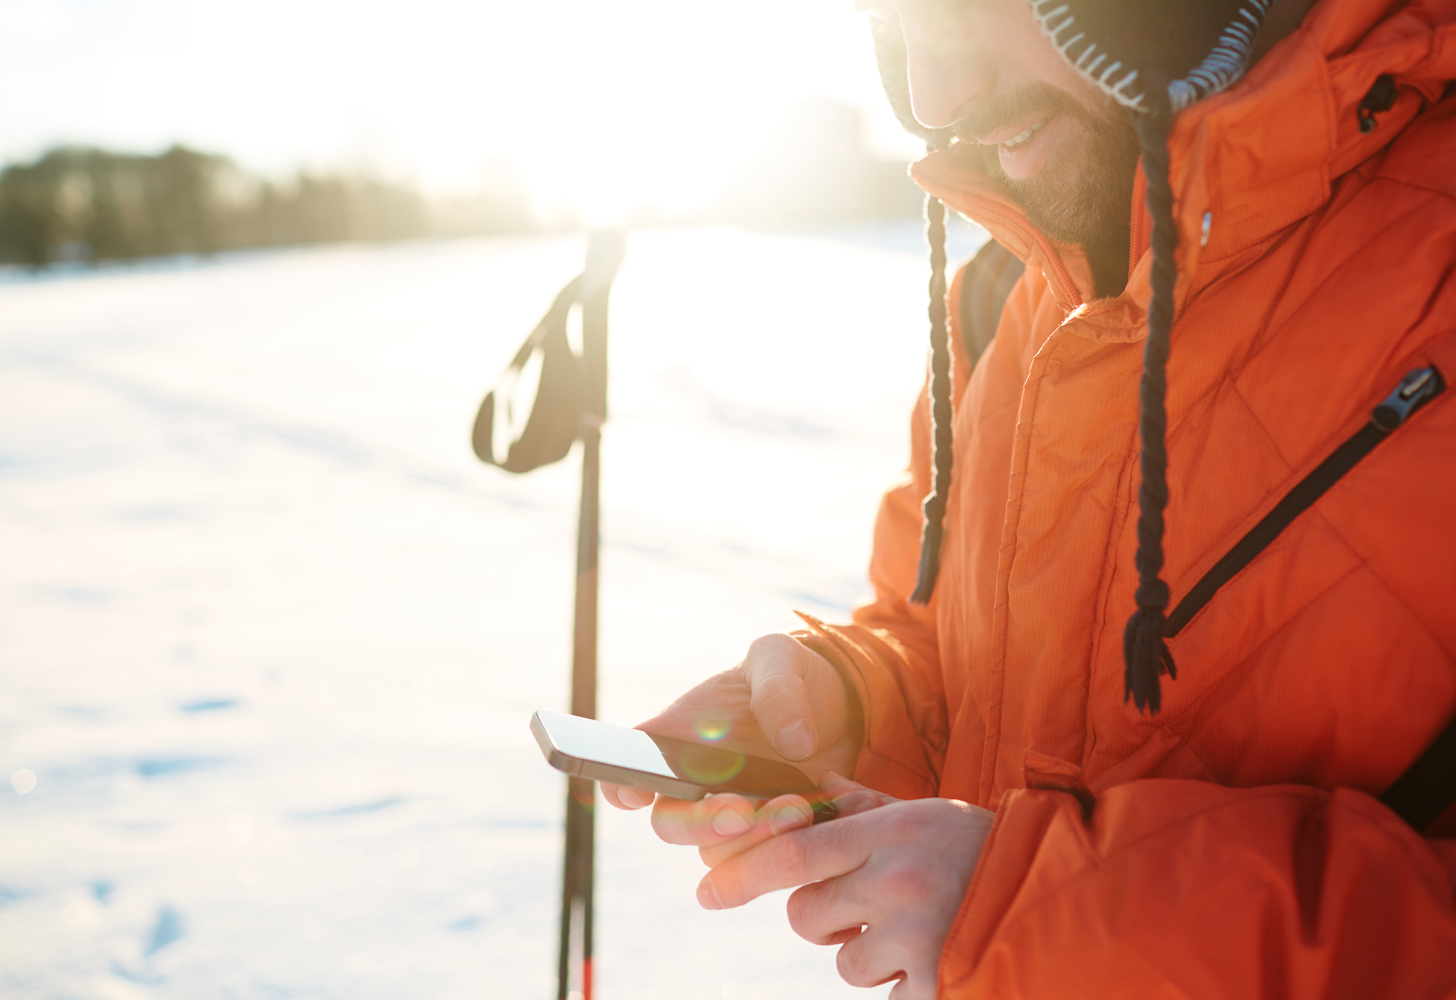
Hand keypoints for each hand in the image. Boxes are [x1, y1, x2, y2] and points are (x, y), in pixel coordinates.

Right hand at [600, 633, 858, 845]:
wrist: (839, 707)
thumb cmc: (791, 676)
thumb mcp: (783, 657)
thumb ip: (779, 688)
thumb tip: (792, 744)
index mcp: (678, 737)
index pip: (626, 769)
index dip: (620, 785)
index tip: (640, 790)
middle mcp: (695, 785)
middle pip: (670, 825)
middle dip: (702, 823)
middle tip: (741, 812)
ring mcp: (733, 816)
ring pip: (717, 853)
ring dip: (753, 841)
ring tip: (800, 809)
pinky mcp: (772, 838)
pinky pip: (768, 863)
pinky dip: (792, 848)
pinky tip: (824, 815)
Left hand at [696, 784, 995, 999]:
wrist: (1062, 897)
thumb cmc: (980, 850)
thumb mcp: (922, 816)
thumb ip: (862, 809)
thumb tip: (807, 790)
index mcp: (890, 833)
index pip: (794, 852)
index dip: (742, 874)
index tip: (705, 893)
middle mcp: (898, 883)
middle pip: (807, 915)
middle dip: (821, 918)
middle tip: (863, 908)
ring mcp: (918, 939)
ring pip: (845, 962)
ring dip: (868, 954)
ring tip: (918, 930)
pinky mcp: (937, 985)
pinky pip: (886, 996)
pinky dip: (903, 985)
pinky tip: (938, 957)